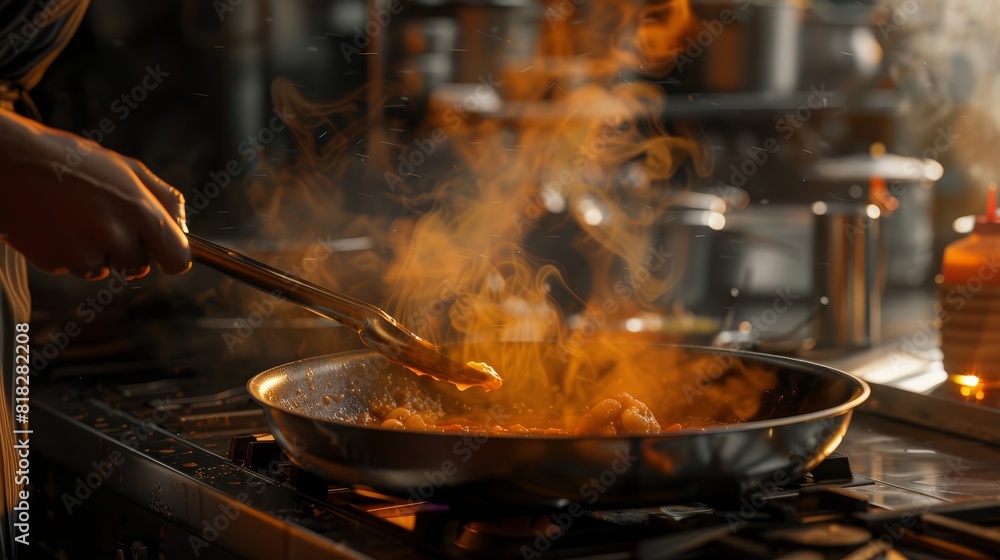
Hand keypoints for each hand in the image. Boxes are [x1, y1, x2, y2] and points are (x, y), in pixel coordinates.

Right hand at [0, 107, 190, 278]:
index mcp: (140, 211)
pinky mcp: (56, 263)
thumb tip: (183, 229)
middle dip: (131, 249)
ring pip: (107, 268)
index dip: (173, 257)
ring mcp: (84, 253)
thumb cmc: (71, 161)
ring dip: (100, 252)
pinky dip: (72, 253)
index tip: (165, 253)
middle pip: (140, 266)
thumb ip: (165, 199)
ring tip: (78, 216)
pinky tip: (58, 225)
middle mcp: (115, 236)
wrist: (8, 163)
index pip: (178, 259)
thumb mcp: (128, 169)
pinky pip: (77, 268)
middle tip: (107, 218)